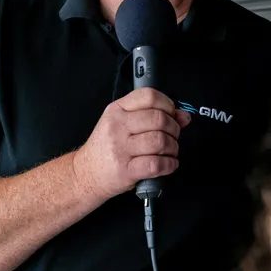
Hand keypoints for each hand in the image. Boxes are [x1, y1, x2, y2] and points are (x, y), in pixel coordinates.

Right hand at [74, 88, 191, 200]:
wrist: (86, 173)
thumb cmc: (107, 148)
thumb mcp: (123, 124)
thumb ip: (152, 115)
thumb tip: (183, 116)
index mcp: (117, 110)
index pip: (149, 96)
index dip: (167, 105)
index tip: (171, 114)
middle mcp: (117, 126)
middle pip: (159, 119)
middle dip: (174, 129)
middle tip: (172, 136)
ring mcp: (120, 148)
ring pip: (160, 141)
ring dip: (173, 148)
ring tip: (169, 151)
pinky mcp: (125, 170)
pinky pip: (156, 164)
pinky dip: (169, 165)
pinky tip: (168, 164)